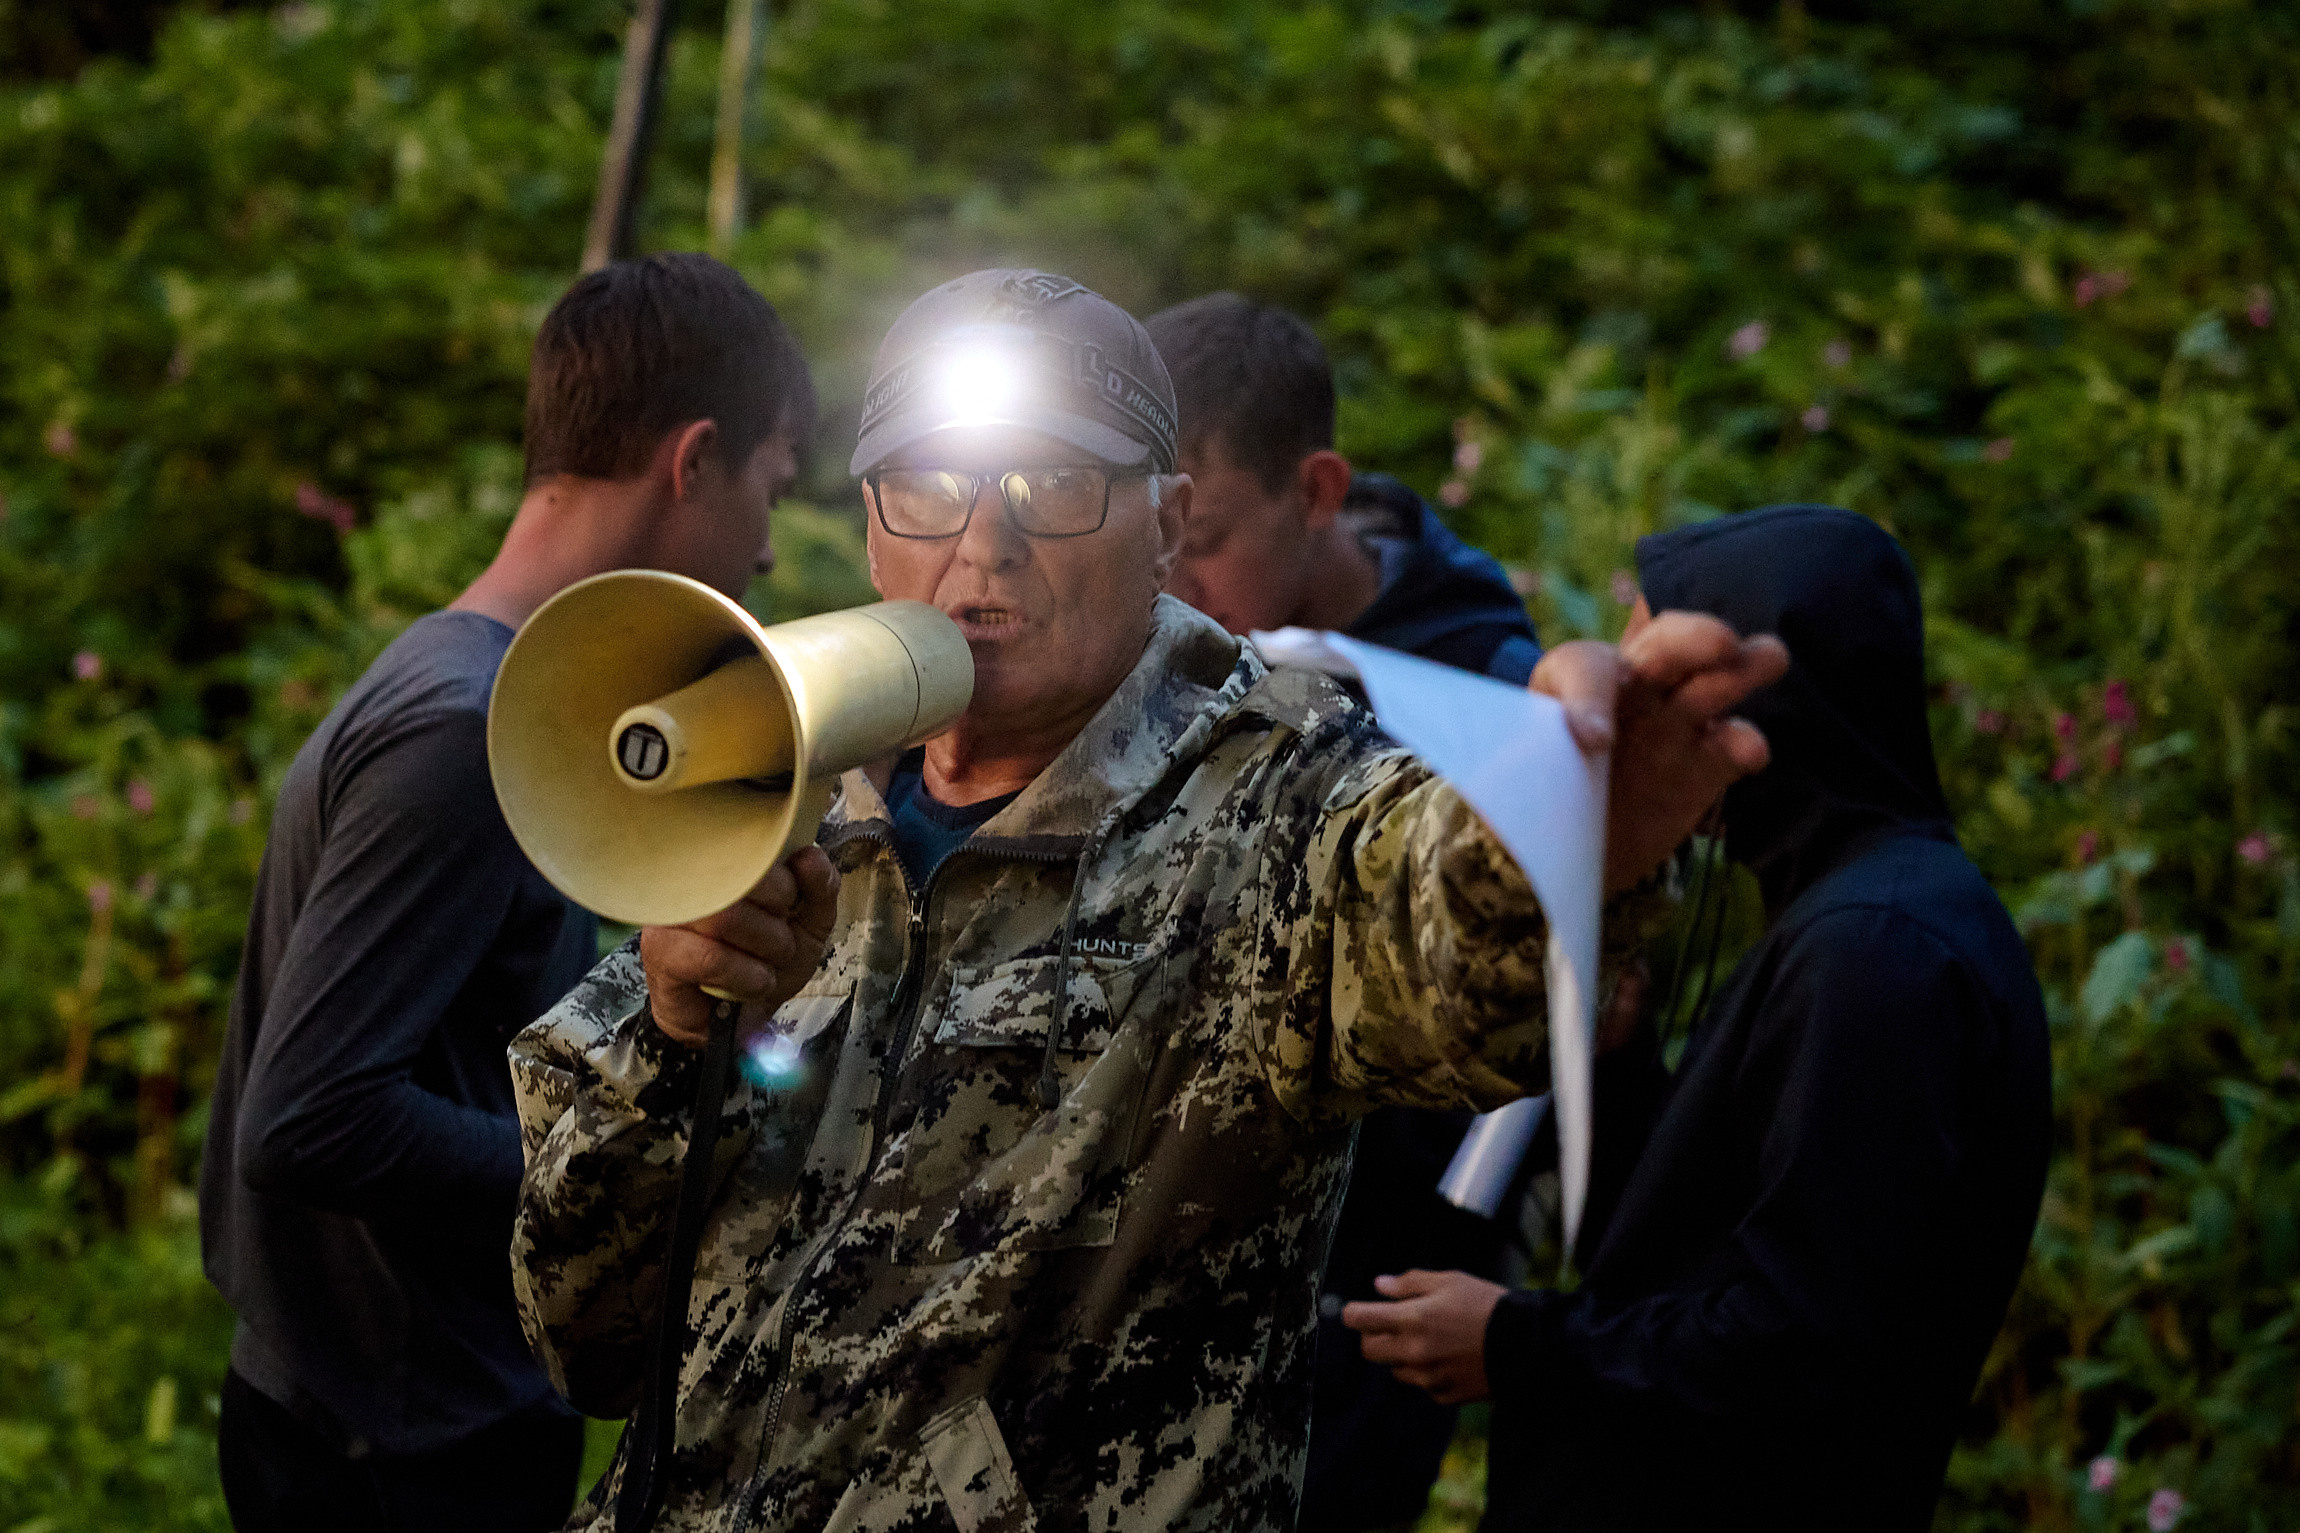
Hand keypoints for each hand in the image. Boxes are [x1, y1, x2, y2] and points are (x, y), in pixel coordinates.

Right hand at [639, 846, 839, 1047]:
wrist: (737, 1019)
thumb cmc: (767, 960)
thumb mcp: (809, 922)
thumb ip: (820, 885)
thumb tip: (809, 854)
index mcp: (728, 858)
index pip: (755, 846)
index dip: (785, 882)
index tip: (789, 907)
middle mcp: (692, 874)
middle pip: (741, 879)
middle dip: (777, 921)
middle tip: (781, 942)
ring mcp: (670, 910)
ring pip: (725, 917)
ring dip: (764, 949)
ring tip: (767, 965)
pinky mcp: (659, 950)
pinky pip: (710, 957)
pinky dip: (746, 976)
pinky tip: (753, 983)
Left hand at [1340, 1269, 1506, 1404]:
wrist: (1527, 1344)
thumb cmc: (1487, 1305)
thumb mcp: (1450, 1281)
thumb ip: (1409, 1283)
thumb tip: (1379, 1286)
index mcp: (1412, 1319)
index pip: (1358, 1319)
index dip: (1354, 1312)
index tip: (1359, 1310)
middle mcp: (1414, 1352)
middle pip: (1369, 1350)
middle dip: (1374, 1335)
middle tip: (1394, 1324)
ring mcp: (1428, 1377)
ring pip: (1395, 1369)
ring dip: (1402, 1355)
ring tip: (1432, 1339)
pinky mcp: (1444, 1395)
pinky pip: (1422, 1384)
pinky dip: (1427, 1372)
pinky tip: (1450, 1358)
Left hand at [1531, 613, 1787, 893]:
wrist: (1561, 839)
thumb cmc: (1530, 789)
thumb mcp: (1510, 771)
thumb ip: (1524, 759)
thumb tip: (1560, 764)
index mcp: (1577, 679)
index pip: (1586, 669)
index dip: (1590, 698)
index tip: (1590, 741)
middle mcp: (1634, 688)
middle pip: (1667, 647)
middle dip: (1695, 639)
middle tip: (1720, 646)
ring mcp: (1675, 723)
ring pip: (1715, 681)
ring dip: (1744, 667)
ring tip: (1769, 658)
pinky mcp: (1705, 765)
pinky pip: (1731, 746)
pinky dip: (1744, 744)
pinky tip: (1750, 751)